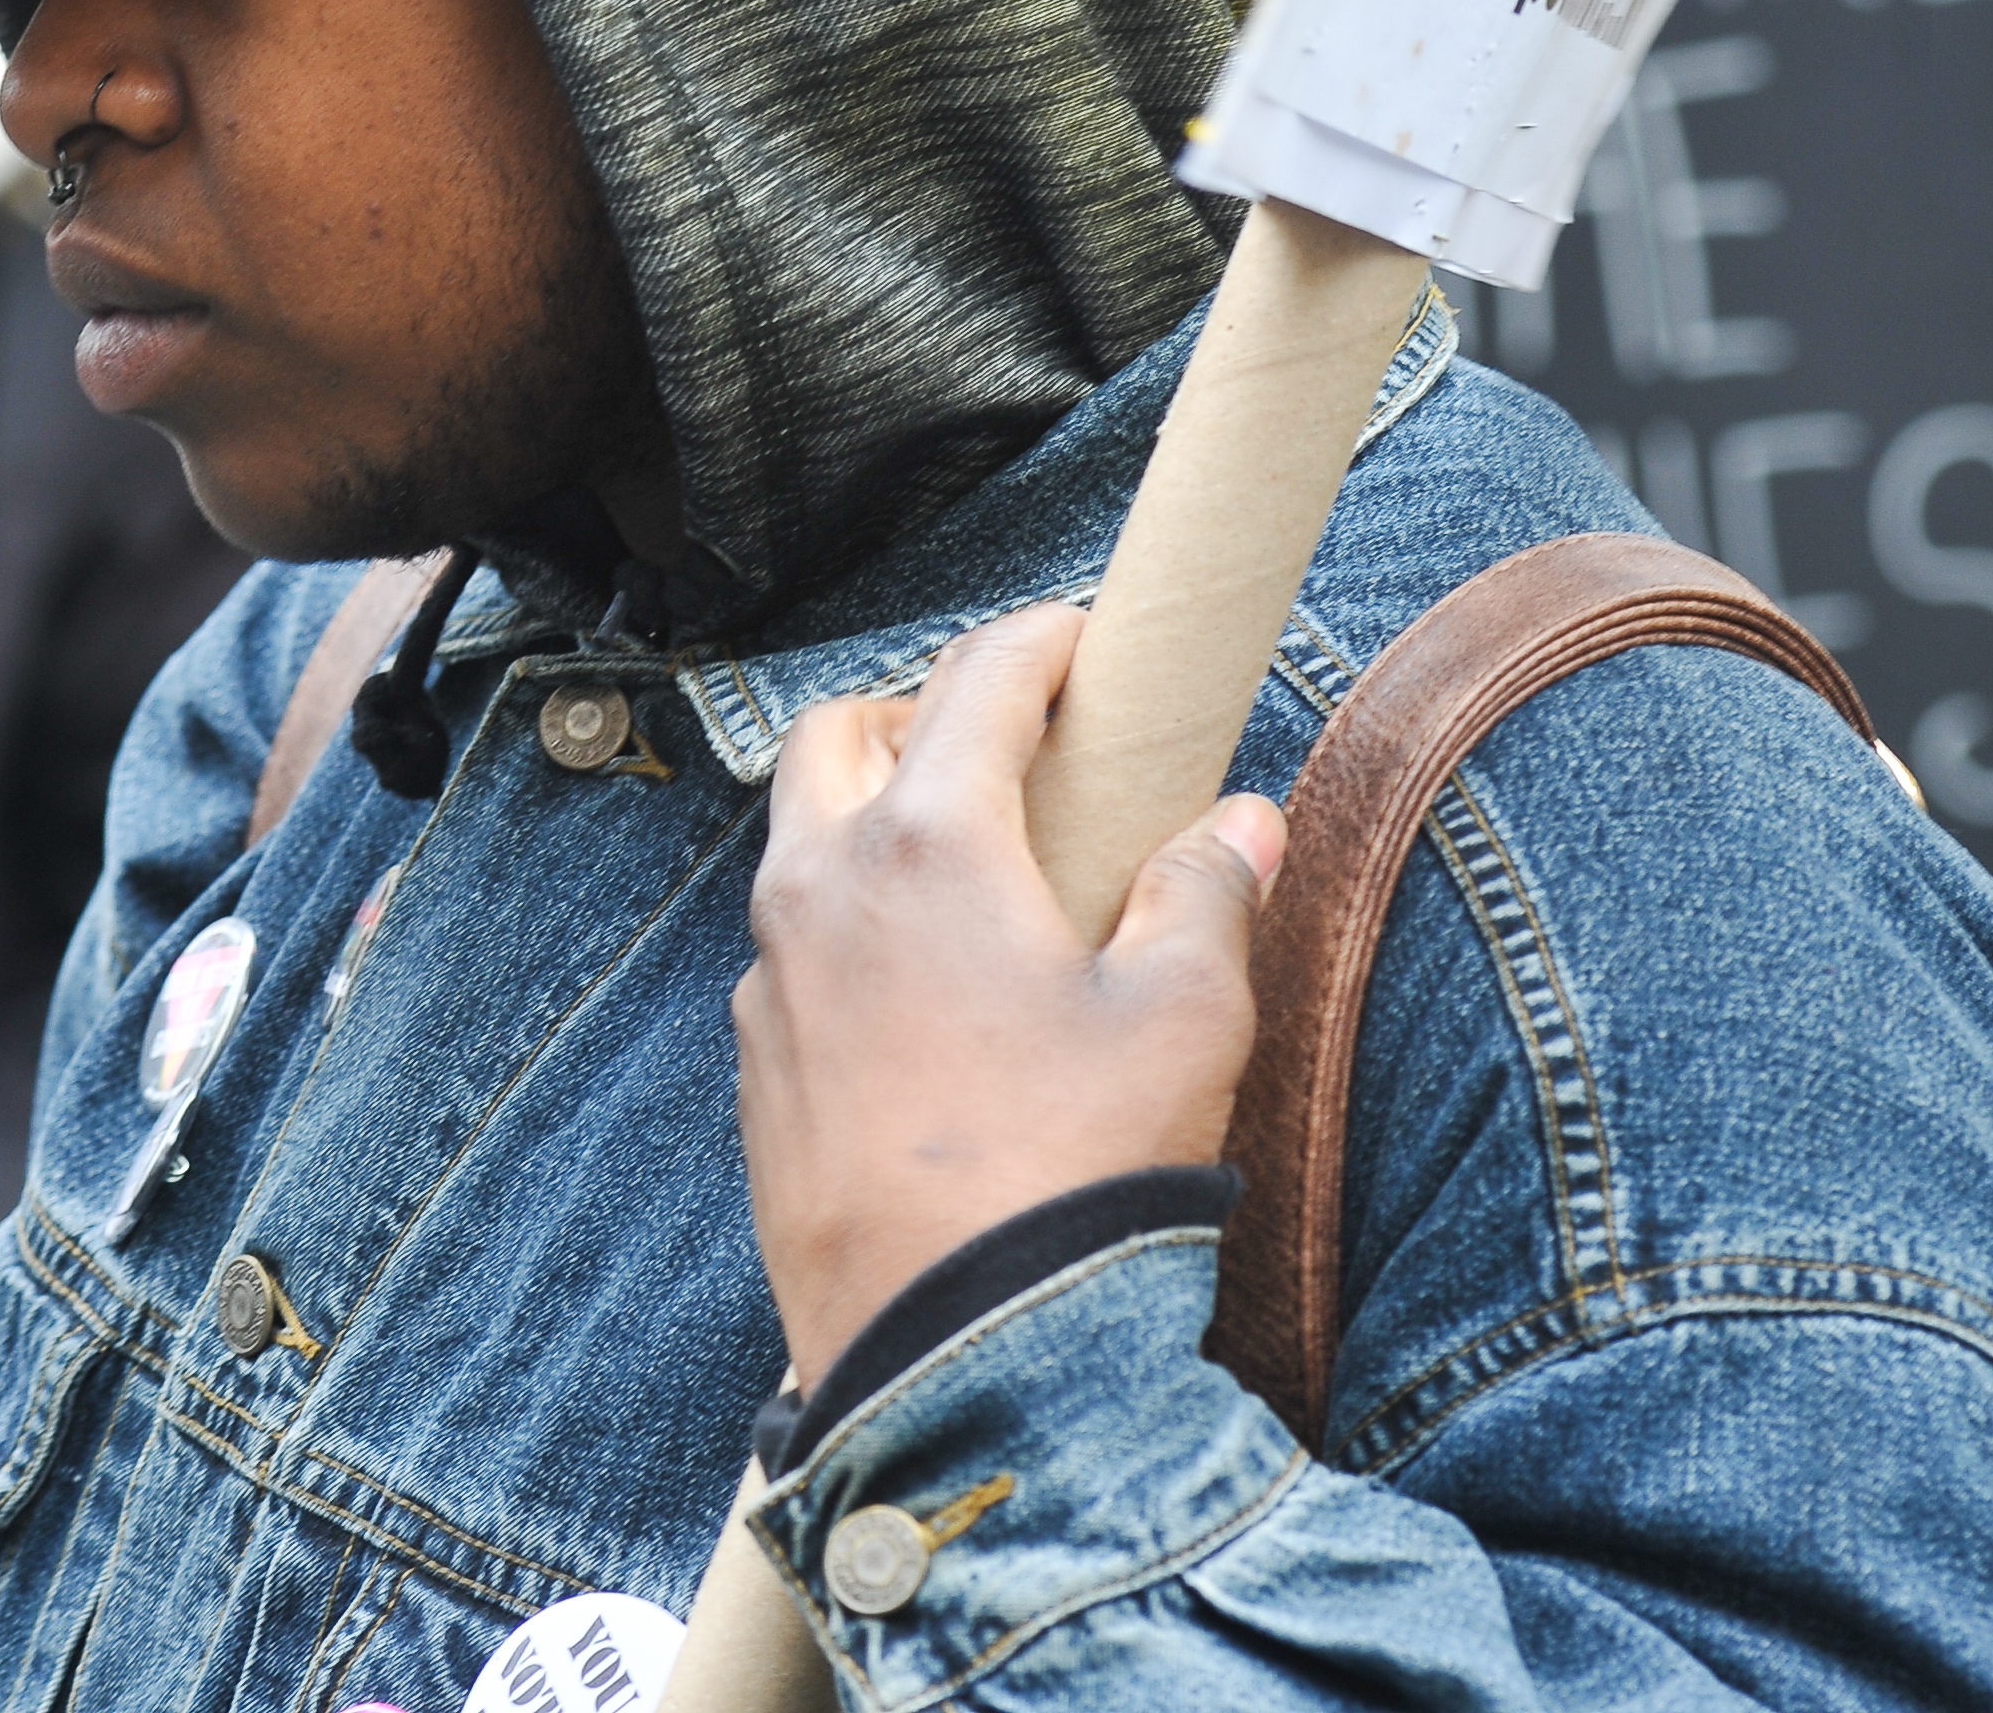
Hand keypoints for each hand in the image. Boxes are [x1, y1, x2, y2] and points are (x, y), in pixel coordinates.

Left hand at [735, 604, 1287, 1388]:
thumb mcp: (1186, 1018)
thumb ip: (1208, 894)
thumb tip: (1238, 824)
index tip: (1090, 642)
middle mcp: (820, 888)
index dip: (1045, 640)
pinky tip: (925, 991)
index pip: (979, 678)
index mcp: (925, 841)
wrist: (961, 1351)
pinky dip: (848, 928)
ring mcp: (771, 981)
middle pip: (841, 731)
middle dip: (920, 710)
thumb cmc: (1079, 1170)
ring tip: (971, 869)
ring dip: (870, 819)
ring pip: (798, 843)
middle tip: (1010, 746)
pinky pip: (789, 953)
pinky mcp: (755, 1069)